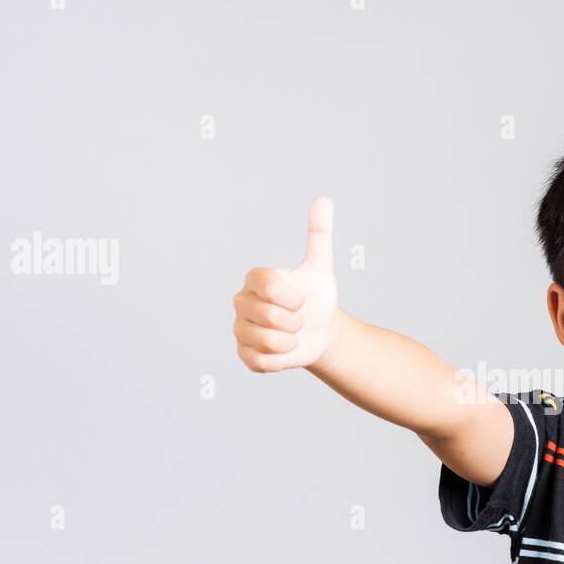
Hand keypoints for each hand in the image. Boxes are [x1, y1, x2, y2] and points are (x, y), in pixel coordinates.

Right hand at [234, 196, 339, 371]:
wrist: (320, 332)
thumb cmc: (317, 297)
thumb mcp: (320, 268)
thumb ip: (318, 235)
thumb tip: (324, 200)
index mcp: (256, 279)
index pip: (268, 286)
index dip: (291, 298)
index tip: (301, 299)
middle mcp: (241, 301)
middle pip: (268, 316)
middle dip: (295, 322)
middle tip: (299, 320)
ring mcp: (239, 329)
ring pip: (266, 341)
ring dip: (290, 342)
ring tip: (292, 335)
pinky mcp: (243, 354)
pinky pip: (261, 362)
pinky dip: (281, 360)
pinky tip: (285, 351)